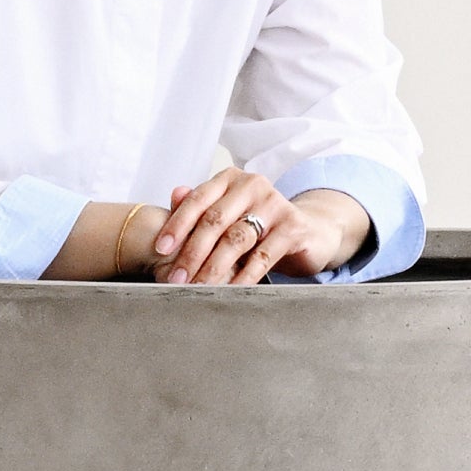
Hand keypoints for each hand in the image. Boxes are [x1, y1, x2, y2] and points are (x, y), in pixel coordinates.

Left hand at [148, 168, 369, 286]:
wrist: (310, 231)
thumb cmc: (260, 223)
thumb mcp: (229, 213)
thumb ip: (201, 205)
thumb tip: (174, 194)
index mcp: (231, 179)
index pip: (198, 200)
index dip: (177, 225)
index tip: (160, 250)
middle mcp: (253, 185)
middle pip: (214, 221)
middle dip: (192, 253)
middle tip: (176, 279)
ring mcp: (275, 204)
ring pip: (236, 240)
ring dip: (213, 268)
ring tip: (198, 289)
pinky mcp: (293, 227)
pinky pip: (262, 257)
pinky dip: (243, 277)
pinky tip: (229, 291)